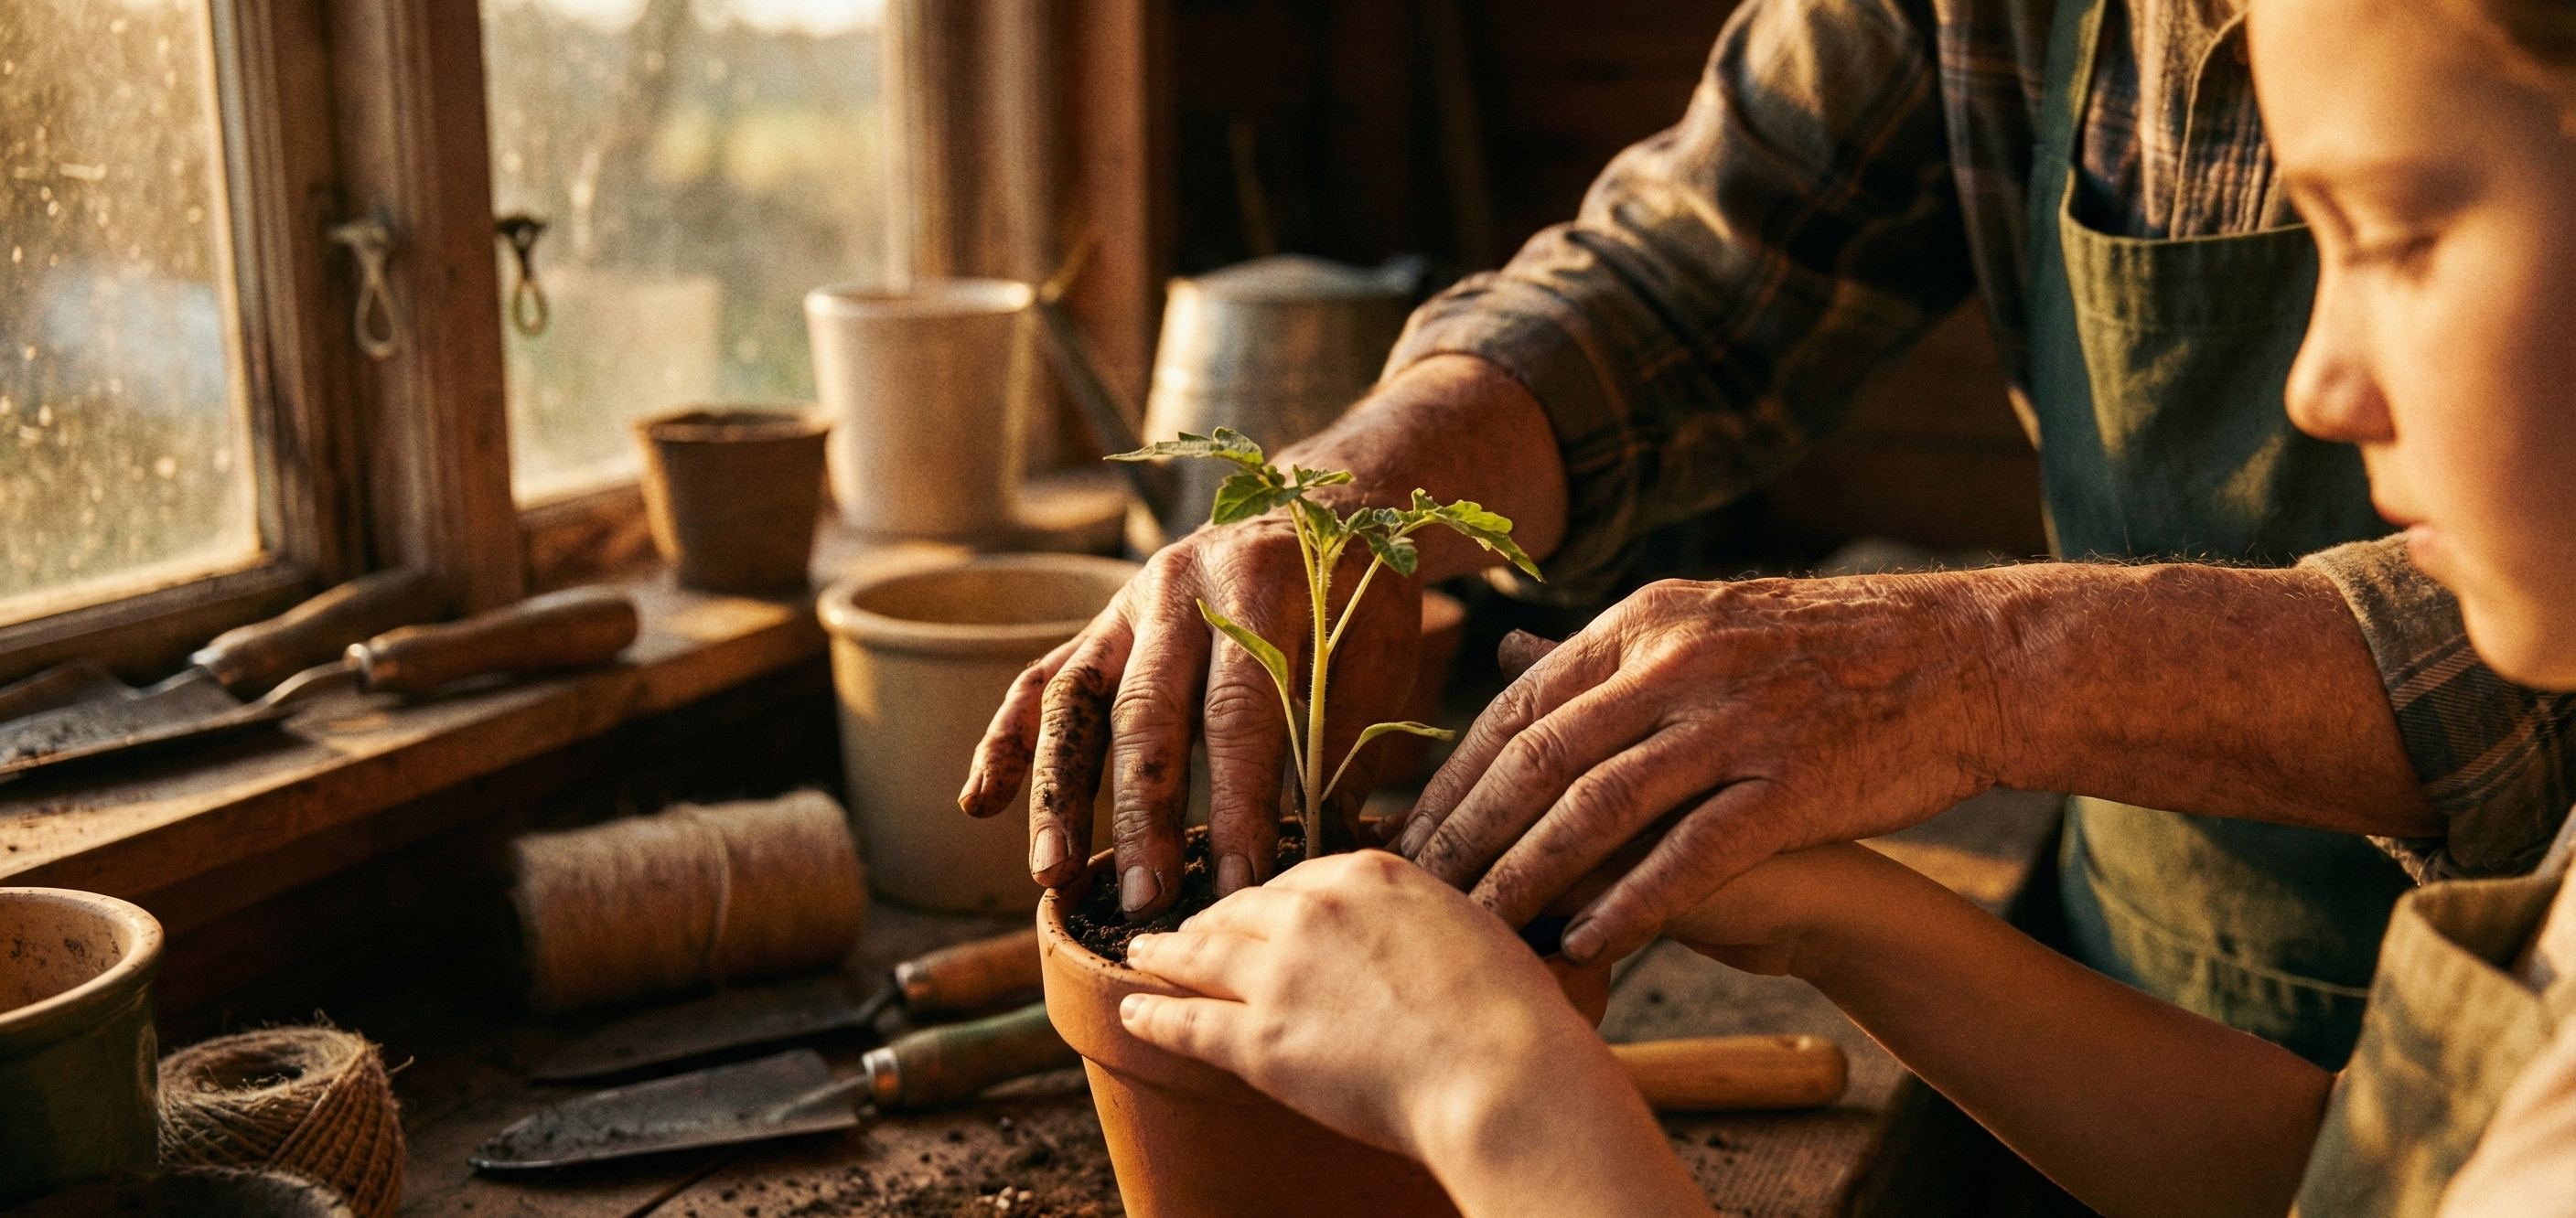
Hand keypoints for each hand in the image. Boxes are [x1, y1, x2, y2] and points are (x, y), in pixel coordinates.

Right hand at [958, 355, 1569, 918]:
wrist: (1326, 501)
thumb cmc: (1358, 600)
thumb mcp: (1372, 659)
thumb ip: (1340, 747)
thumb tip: (1318, 862)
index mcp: (1262, 589)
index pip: (1240, 713)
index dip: (1238, 805)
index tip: (1240, 886)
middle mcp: (1181, 588)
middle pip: (1147, 713)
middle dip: (1142, 815)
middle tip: (1146, 900)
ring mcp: (1129, 602)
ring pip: (1074, 698)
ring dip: (1058, 791)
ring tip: (1052, 872)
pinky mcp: (1100, 621)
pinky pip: (1039, 679)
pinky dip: (1005, 740)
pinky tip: (978, 803)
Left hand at [1118, 852, 1607, 1155]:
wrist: (1502, 1073)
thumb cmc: (1512, 1015)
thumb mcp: (1474, 928)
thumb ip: (1425, 920)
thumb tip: (1422, 936)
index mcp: (1372, 873)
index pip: (1301, 878)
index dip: (1272, 898)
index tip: (1259, 908)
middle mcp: (1315, 909)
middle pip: (1243, 906)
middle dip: (1212, 918)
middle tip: (1192, 928)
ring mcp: (1280, 972)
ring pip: (1201, 954)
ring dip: (1164, 954)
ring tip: (1143, 956)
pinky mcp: (1260, 1038)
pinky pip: (1188, 1021)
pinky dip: (1152, 1015)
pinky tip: (1132, 1012)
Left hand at [1391, 573, 2007, 964]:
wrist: (1966, 660)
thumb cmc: (1825, 653)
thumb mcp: (1703, 624)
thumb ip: (1602, 656)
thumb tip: (1505, 653)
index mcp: (1646, 624)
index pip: (1515, 706)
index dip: (1453, 777)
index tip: (1406, 831)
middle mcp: (1676, 664)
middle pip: (1537, 760)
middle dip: (1466, 835)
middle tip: (1413, 896)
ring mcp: (1733, 723)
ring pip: (1596, 810)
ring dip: (1527, 878)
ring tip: (1479, 933)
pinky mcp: (1789, 785)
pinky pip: (1686, 856)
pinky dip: (1627, 903)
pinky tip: (1583, 943)